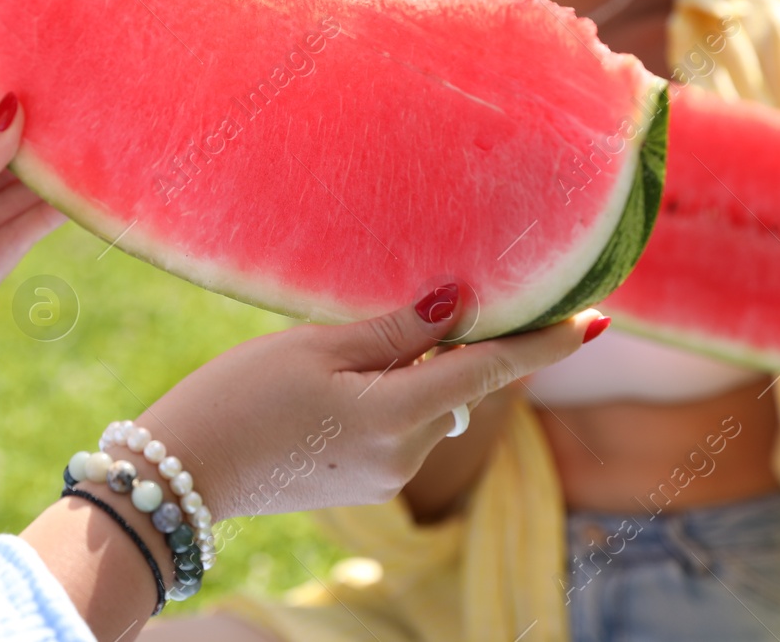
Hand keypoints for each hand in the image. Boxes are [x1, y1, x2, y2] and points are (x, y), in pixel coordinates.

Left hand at [0, 96, 64, 390]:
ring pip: (15, 203)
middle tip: (73, 124)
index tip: (43, 99)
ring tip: (83, 154)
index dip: (5, 123)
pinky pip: (22, 235)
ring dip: (46, 182)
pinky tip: (72, 193)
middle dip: (32, 151)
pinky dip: (47, 215)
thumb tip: (14, 112)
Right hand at [133, 284, 606, 520]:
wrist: (183, 472)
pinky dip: (395, 395)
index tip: (596, 319)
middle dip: (457, 344)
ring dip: (418, 370)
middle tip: (430, 297)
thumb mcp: (315, 347)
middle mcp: (404, 455)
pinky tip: (345, 378)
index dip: (545, 342)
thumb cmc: (239, 397)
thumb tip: (461, 306)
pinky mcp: (364, 483)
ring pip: (431, 406)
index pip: (490, 370)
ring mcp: (385, 476)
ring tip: (355, 341)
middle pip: (459, 384)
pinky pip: (403, 427)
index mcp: (397, 416)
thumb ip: (396, 330)